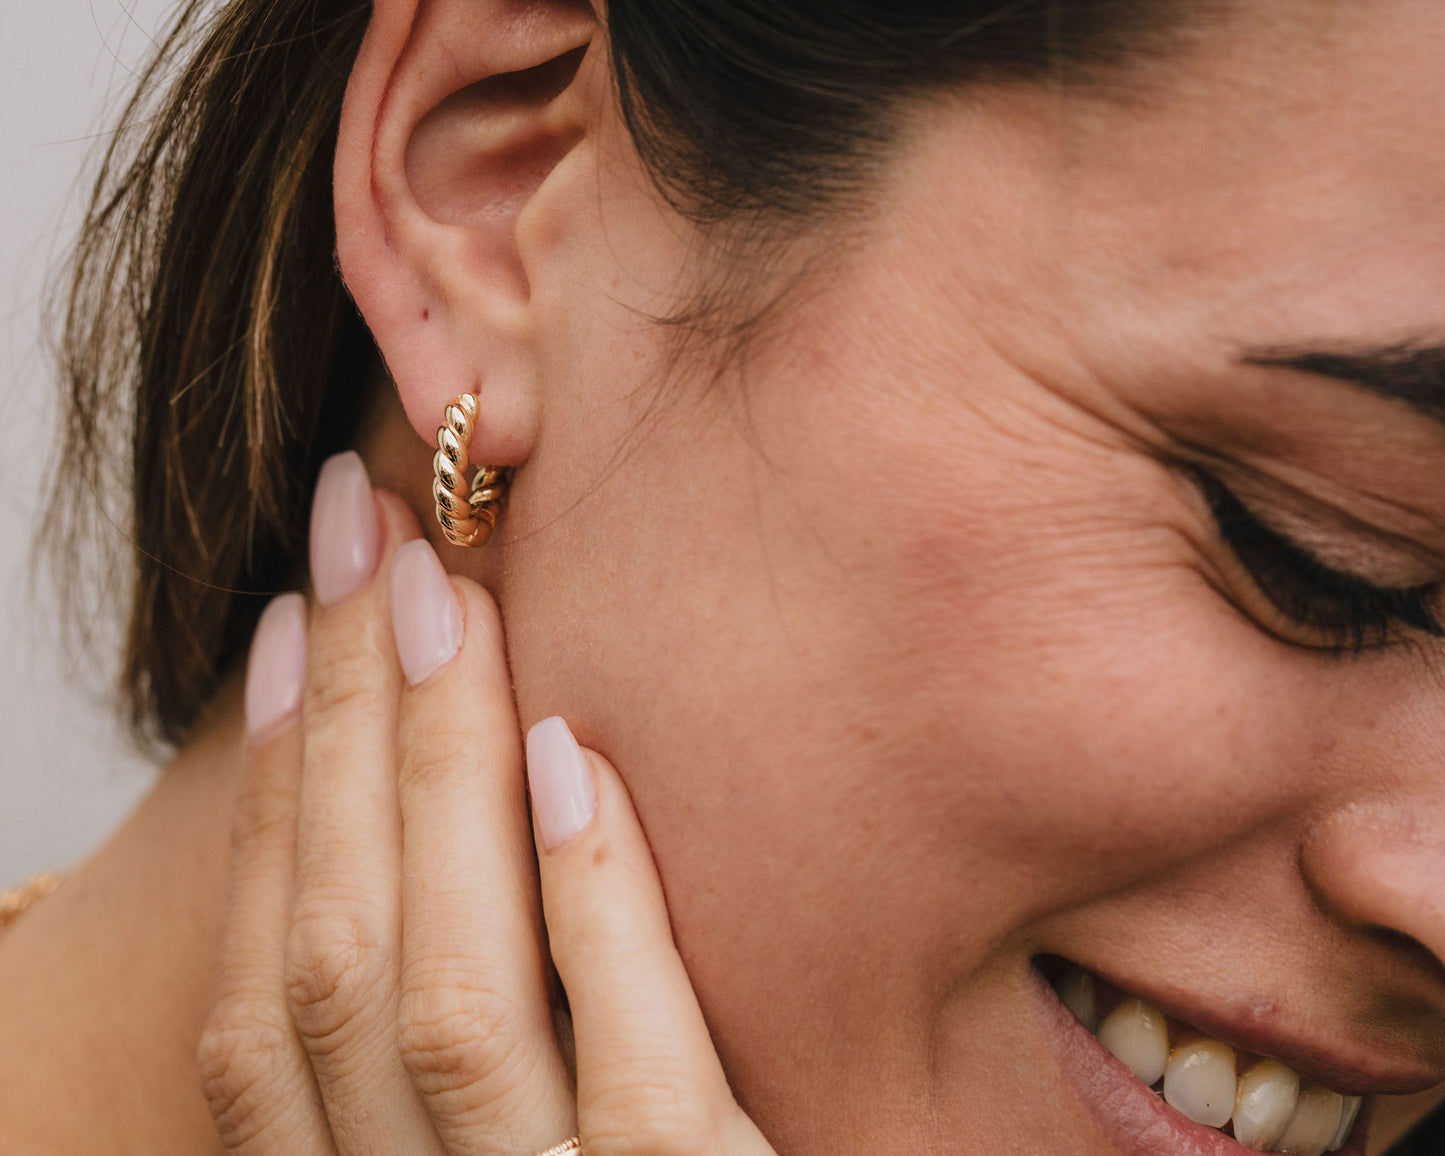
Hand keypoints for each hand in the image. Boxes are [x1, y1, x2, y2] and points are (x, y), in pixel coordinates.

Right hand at [198, 453, 776, 1155]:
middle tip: (362, 540)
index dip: (270, 796)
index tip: (291, 624)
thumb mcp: (523, 1125)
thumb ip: (475, 1011)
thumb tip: (458, 782)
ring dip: (433, 780)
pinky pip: (638, 1083)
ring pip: (444, 1003)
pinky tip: (576, 755)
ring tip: (445, 600)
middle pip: (342, 960)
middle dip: (338, 730)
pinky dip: (591, 910)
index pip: (273, 989)